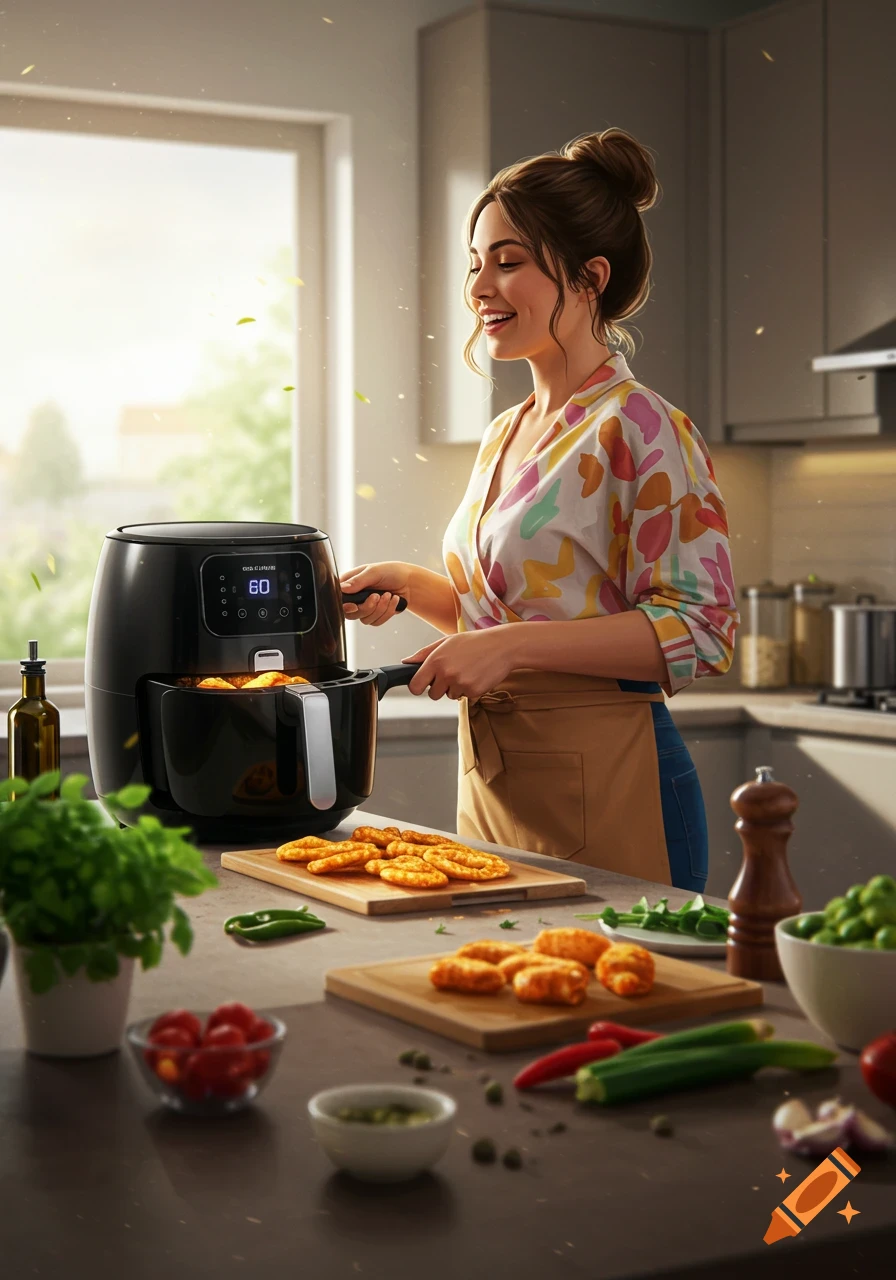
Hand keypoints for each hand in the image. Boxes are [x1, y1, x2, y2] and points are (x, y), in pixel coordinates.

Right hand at [340, 562, 413, 626]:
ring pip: (365, 619)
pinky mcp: (375, 615)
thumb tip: (342, 589)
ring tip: (389, 595)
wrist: (409, 582)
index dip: (344, 606)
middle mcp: (355, 598)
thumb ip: (358, 581)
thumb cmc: (390, 572)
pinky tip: (394, 600)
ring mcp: (364, 607)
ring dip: (380, 608)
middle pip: (350, 614)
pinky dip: (387, 612)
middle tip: (377, 596)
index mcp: (349, 584)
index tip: (354, 606)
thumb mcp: (374, 572)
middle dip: (367, 607)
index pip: (338, 599)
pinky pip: (376, 622)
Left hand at [403, 628, 519, 700]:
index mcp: (436, 660)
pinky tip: (476, 675)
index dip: (417, 686)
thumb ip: (424, 653)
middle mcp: (446, 673)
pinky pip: (464, 697)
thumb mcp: (446, 641)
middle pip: (432, 694)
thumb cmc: (474, 642)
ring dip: (455, 688)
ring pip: (449, 696)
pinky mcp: (473, 692)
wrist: (502, 646)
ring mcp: (460, 684)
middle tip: (452, 673)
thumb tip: (406, 662)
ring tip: (467, 670)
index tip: (422, 684)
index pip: (415, 686)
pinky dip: (469, 689)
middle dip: (439, 687)